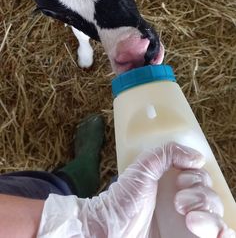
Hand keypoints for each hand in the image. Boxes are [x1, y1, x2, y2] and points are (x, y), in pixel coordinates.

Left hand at [38, 143, 234, 237]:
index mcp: (176, 186)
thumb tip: (197, 158)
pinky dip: (225, 233)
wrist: (110, 230)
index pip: (201, 178)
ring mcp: (189, 225)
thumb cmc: (121, 201)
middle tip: (179, 204)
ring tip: (189, 220)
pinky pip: (221, 236)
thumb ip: (167, 153)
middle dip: (200, 196)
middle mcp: (185, 205)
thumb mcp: (143, 168)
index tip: (181, 180)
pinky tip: (217, 233)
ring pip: (218, 216)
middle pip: (211, 196)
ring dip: (210, 215)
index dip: (196, 177)